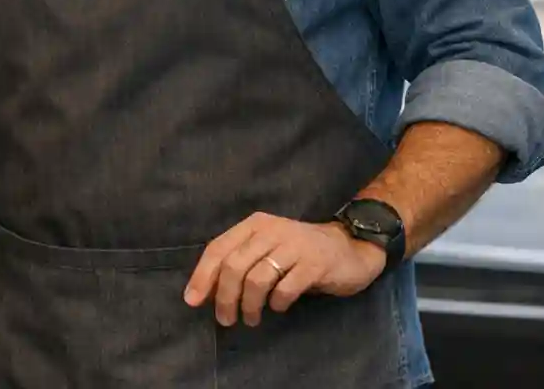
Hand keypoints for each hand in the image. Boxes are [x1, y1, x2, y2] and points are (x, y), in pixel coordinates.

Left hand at [183, 213, 386, 327]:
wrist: (350, 247)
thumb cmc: (299, 251)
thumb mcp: (266, 248)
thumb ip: (240, 261)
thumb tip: (208, 291)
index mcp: (254, 225)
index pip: (217, 248)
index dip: (202, 276)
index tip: (193, 301)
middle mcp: (271, 230)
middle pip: (234, 266)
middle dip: (224, 297)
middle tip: (226, 320)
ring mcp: (294, 246)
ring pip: (257, 279)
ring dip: (248, 305)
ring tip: (250, 320)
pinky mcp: (315, 264)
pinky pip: (285, 288)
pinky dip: (276, 303)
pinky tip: (278, 307)